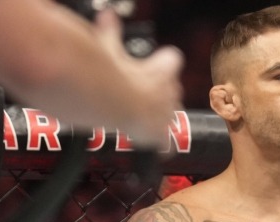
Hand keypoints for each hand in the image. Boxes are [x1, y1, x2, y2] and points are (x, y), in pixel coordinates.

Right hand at [95, 9, 182, 146]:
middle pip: (172, 89)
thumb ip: (112, 33)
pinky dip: (161, 147)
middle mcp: (170, 90)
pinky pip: (166, 144)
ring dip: (158, 115)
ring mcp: (167, 114)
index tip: (153, 64)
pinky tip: (156, 151)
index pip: (173, 60)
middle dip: (158, 92)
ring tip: (141, 117)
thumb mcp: (110, 48)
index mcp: (164, 67)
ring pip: (170, 114)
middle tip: (138, 93)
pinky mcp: (159, 135)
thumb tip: (107, 14)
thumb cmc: (111, 71)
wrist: (112, 100)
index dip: (163, 63)